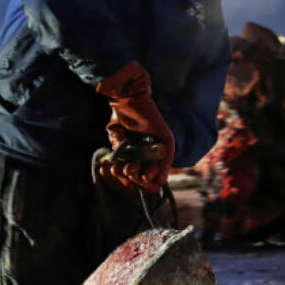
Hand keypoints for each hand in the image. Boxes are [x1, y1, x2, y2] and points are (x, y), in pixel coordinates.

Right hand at [95, 62, 174, 190]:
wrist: (125, 99)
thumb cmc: (120, 116)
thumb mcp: (117, 139)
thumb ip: (120, 152)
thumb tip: (123, 170)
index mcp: (139, 150)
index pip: (140, 169)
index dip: (134, 180)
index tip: (128, 185)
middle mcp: (151, 148)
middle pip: (149, 170)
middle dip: (140, 177)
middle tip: (131, 175)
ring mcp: (159, 143)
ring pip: (159, 165)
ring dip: (152, 175)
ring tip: (144, 178)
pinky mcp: (166, 137)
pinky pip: (168, 154)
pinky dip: (164, 166)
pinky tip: (159, 176)